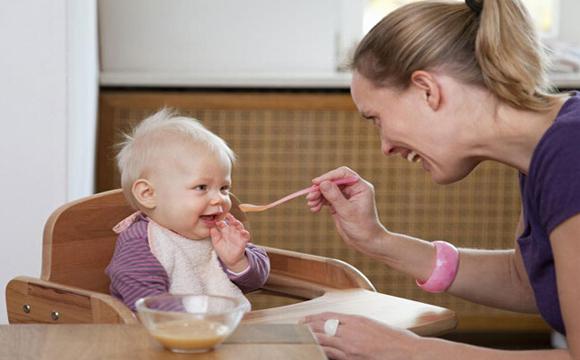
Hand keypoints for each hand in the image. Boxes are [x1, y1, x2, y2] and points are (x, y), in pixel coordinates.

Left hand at [210, 213, 249, 271]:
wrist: (230, 259)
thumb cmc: (223, 249)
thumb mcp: (216, 242)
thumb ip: (214, 235)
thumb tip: (211, 227)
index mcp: (225, 230)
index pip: (223, 222)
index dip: (220, 221)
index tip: (216, 221)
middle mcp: (232, 231)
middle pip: (232, 222)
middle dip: (230, 218)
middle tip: (227, 215)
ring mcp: (238, 235)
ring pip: (240, 226)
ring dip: (238, 223)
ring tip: (235, 222)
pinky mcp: (243, 241)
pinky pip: (246, 235)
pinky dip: (245, 233)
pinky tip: (243, 232)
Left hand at [301, 312, 419, 359]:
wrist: (409, 353)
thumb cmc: (396, 340)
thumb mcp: (373, 325)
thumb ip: (356, 325)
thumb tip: (341, 327)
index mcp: (357, 320)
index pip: (328, 316)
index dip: (313, 318)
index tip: (304, 320)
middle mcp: (351, 332)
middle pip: (321, 328)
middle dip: (307, 329)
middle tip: (296, 330)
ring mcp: (351, 347)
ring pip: (323, 342)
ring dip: (311, 340)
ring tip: (300, 340)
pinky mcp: (353, 359)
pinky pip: (332, 355)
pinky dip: (322, 352)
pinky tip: (316, 351)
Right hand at [307, 167, 385, 254]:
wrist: (365, 242)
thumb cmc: (361, 227)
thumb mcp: (347, 211)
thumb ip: (335, 197)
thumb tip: (323, 183)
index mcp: (360, 187)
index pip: (343, 174)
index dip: (329, 176)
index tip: (316, 182)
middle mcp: (353, 190)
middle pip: (333, 182)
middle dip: (320, 188)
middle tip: (310, 196)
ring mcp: (345, 197)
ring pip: (328, 190)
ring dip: (318, 196)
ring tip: (311, 204)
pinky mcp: (339, 205)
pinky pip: (326, 199)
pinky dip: (319, 203)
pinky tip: (314, 209)